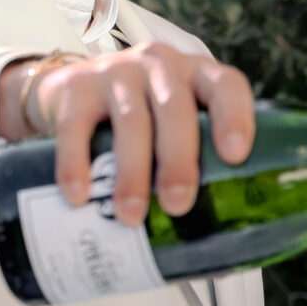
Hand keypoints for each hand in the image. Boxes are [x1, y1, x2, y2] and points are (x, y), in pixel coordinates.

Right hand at [0, 42, 255, 221]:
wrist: (71, 90)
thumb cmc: (142, 118)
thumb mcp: (173, 124)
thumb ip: (196, 160)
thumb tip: (218, 238)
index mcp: (198, 77)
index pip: (226, 86)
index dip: (234, 118)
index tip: (235, 156)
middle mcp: (160, 67)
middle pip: (175, 108)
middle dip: (178, 160)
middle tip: (177, 205)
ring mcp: (116, 72)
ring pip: (130, 121)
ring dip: (132, 172)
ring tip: (130, 215)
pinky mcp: (75, 87)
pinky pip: (76, 126)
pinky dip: (76, 163)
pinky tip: (79, 195)